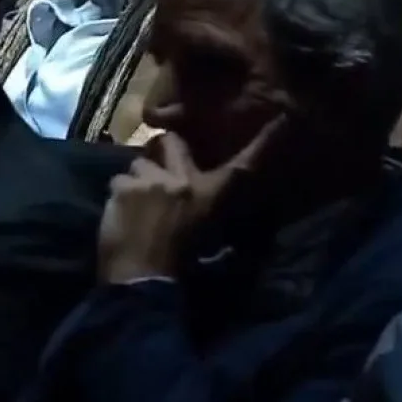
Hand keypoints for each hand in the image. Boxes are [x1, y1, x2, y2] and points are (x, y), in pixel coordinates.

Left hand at [98, 118, 283, 282]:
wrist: (143, 283)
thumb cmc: (182, 270)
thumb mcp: (212, 242)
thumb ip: (215, 215)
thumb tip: (218, 204)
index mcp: (211, 196)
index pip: (243, 165)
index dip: (266, 140)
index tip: (284, 118)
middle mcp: (181, 180)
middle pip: (172, 142)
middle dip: (166, 147)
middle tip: (162, 163)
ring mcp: (148, 181)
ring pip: (138, 162)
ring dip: (139, 176)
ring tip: (137, 197)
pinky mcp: (120, 189)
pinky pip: (117, 180)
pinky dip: (119, 194)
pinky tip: (121, 211)